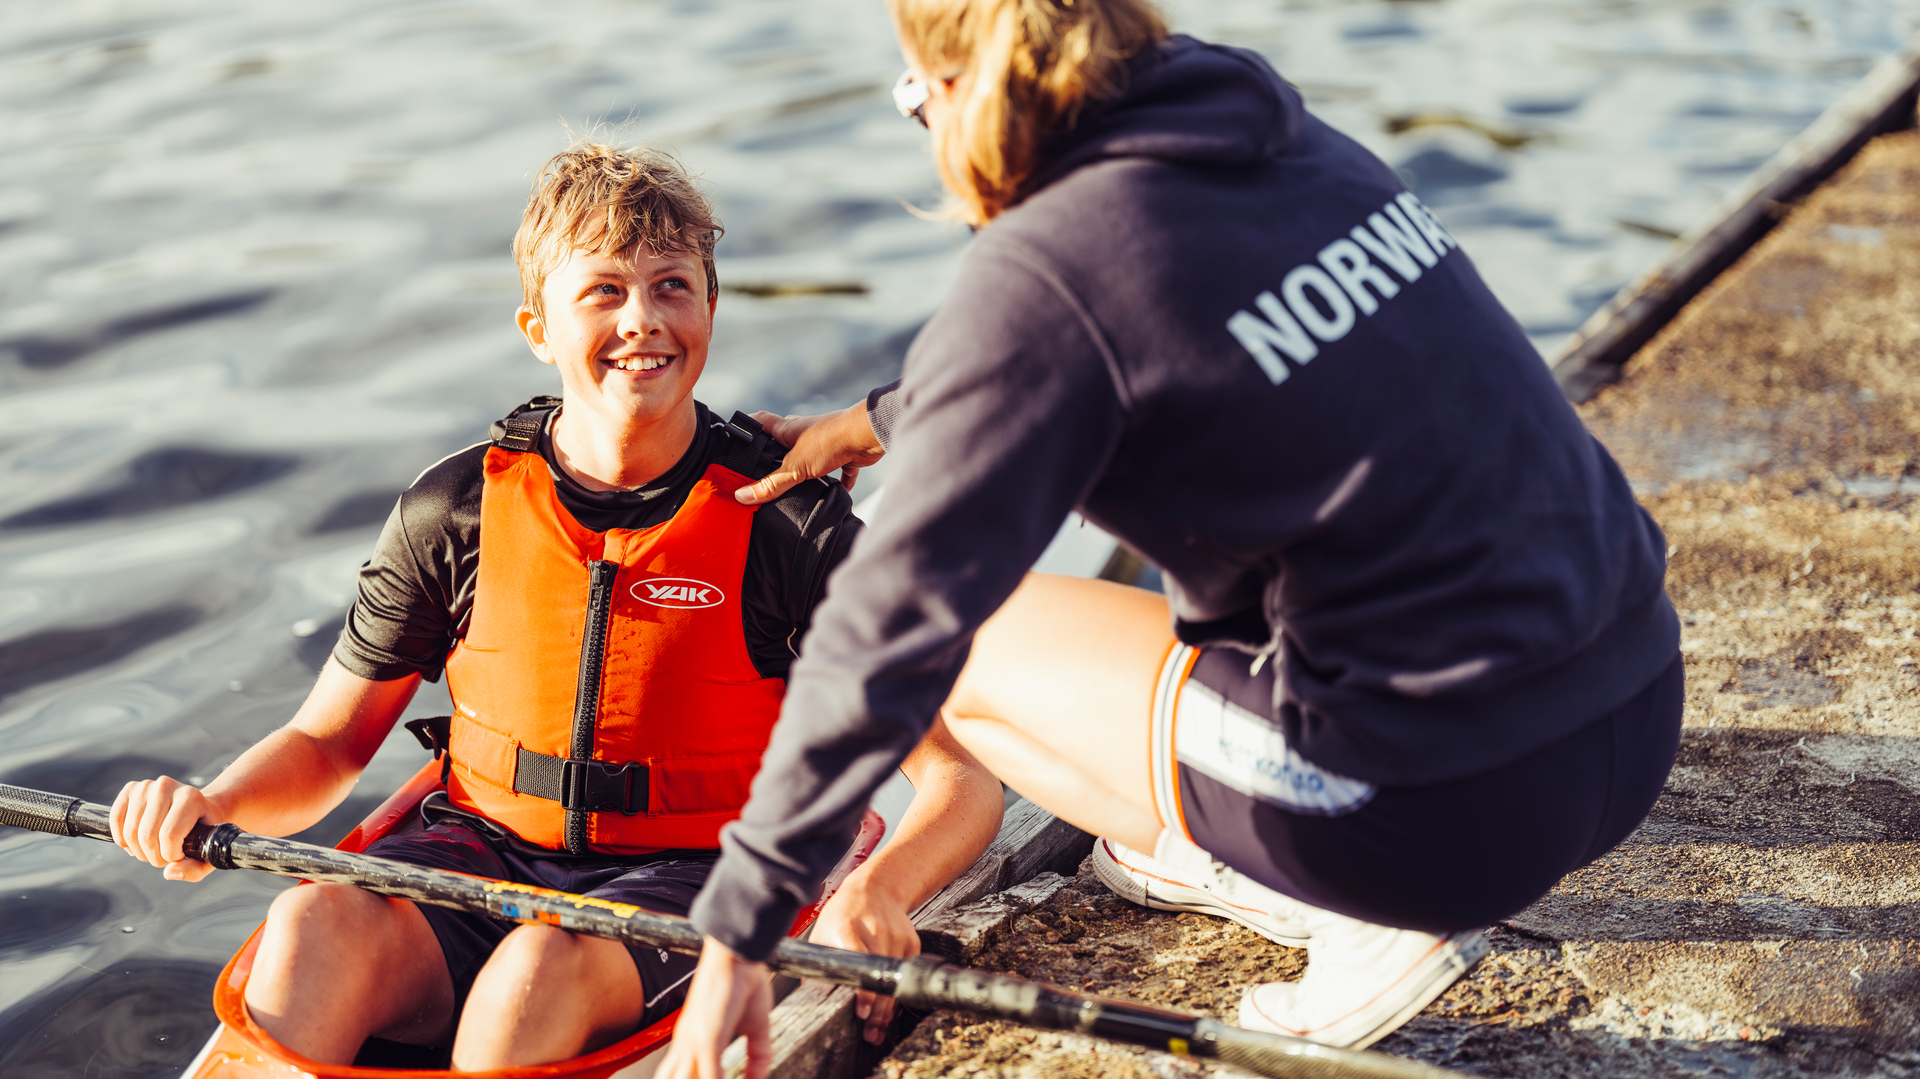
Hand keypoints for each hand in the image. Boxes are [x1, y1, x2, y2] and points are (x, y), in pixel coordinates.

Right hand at [109, 776, 221, 881]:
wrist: (200, 808)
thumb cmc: (204, 832)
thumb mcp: (208, 852)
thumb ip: (194, 869)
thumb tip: (169, 873)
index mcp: (191, 798)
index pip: (169, 835)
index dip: (169, 856)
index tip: (178, 856)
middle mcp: (167, 786)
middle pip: (146, 835)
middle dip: (152, 857)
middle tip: (163, 857)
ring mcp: (147, 786)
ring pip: (130, 831)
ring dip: (138, 851)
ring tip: (152, 850)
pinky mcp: (131, 788)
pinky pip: (116, 819)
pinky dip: (122, 839)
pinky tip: (135, 844)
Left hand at [656, 938, 773, 1078]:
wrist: (738, 953)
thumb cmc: (744, 980)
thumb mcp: (757, 1025)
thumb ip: (758, 1054)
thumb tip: (761, 1078)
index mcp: (692, 1041)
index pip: (679, 1077)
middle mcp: (686, 1045)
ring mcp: (693, 1043)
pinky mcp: (706, 1039)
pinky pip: (708, 1077)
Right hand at [734, 401, 884, 504]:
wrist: (867, 435)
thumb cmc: (830, 440)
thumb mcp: (794, 467)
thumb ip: (770, 484)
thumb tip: (743, 496)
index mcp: (788, 430)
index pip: (762, 421)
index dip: (750, 425)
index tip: (740, 433)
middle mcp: (806, 432)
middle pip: (785, 438)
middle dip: (776, 450)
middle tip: (767, 467)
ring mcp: (826, 441)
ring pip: (811, 453)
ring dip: (806, 467)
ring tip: (798, 484)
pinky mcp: (845, 452)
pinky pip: (841, 467)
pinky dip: (840, 479)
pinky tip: (838, 490)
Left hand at [808, 877, 919, 1044]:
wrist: (876, 889)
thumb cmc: (844, 914)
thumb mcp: (821, 934)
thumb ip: (815, 964)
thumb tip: (805, 997)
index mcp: (848, 929)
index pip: (860, 962)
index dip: (863, 990)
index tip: (862, 1011)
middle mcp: (875, 932)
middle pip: (881, 978)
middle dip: (876, 1010)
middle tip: (869, 1032)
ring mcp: (896, 937)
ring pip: (895, 981)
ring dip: (887, 1008)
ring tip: (877, 1028)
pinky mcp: (911, 942)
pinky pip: (905, 974)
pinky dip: (897, 993)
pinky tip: (888, 1008)